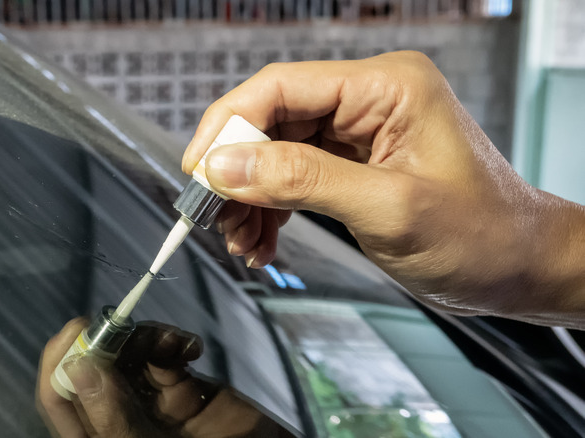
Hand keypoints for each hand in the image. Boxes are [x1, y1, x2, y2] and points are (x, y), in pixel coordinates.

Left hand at [37, 318, 295, 436]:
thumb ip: (115, 419)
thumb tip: (77, 370)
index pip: (58, 398)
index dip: (60, 361)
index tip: (80, 329)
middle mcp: (118, 420)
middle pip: (93, 367)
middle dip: (109, 340)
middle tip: (125, 324)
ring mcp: (149, 404)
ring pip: (128, 354)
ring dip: (146, 337)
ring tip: (175, 343)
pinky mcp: (181, 390)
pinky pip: (165, 355)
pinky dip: (175, 342)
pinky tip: (191, 348)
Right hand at [182, 51, 584, 326]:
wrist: (520, 269)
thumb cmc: (482, 235)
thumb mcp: (387, 209)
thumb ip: (300, 181)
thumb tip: (226, 167)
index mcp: (386, 87)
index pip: (281, 87)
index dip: (229, 126)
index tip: (199, 172)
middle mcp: (369, 100)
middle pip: (271, 119)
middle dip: (237, 171)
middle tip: (213, 216)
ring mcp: (360, 132)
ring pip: (275, 151)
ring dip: (250, 197)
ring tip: (241, 241)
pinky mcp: (354, 163)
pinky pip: (293, 176)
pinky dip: (270, 209)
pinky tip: (261, 241)